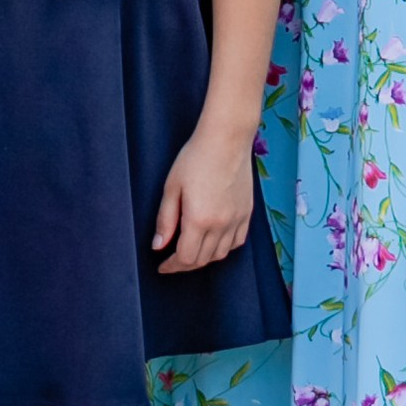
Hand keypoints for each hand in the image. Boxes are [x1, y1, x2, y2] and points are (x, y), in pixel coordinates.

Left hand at [153, 132, 255, 272]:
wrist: (226, 139)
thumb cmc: (195, 157)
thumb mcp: (172, 187)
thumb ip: (165, 220)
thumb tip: (158, 245)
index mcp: (199, 220)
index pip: (185, 258)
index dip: (172, 266)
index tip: (162, 265)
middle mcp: (221, 224)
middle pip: (203, 260)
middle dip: (185, 264)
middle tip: (173, 260)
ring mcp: (237, 220)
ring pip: (220, 254)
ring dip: (204, 258)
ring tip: (192, 251)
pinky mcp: (247, 213)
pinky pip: (237, 242)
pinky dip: (224, 248)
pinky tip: (214, 242)